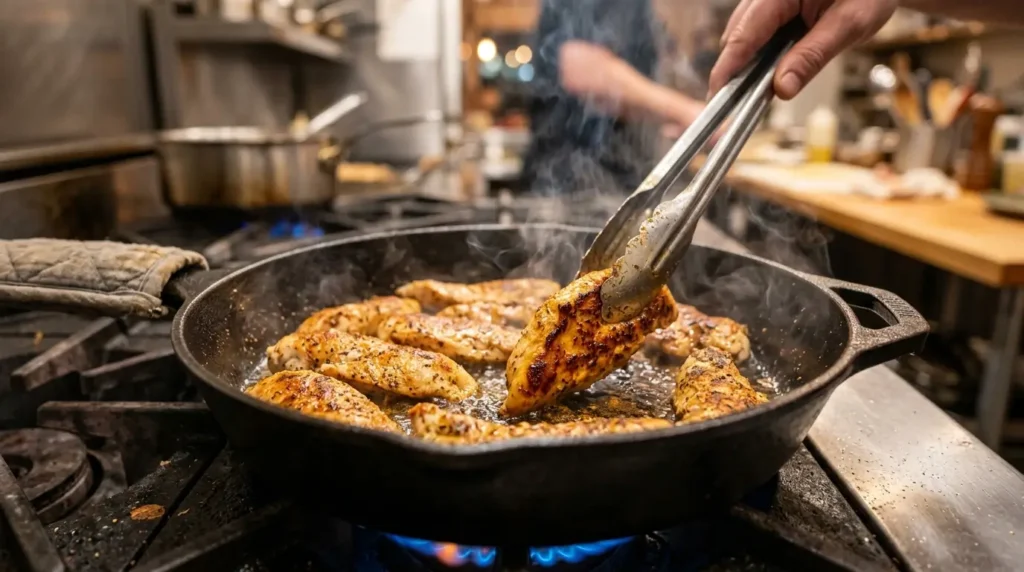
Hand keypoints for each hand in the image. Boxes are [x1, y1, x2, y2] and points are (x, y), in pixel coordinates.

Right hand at [710, 0, 897, 99]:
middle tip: (740, 103)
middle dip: (736, 68)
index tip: (717, 96)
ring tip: (759, 88)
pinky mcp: (774, 5)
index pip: (743, 34)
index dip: (727, 68)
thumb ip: (813, 57)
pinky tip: (776, 66)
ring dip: (750, 61)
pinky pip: (758, 30)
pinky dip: (762, 51)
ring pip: (745, 33)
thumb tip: (781, 89)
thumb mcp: (849, 24)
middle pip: (737, 34)